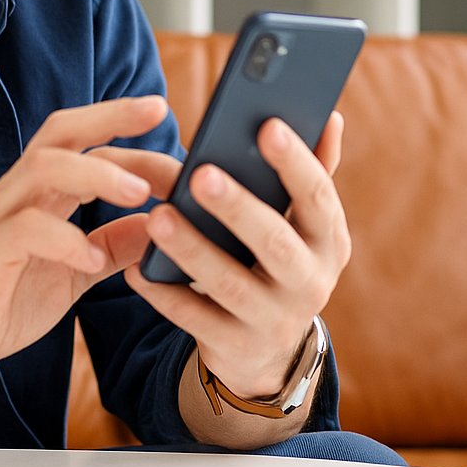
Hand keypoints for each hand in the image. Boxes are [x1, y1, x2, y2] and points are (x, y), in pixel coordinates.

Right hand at [0, 96, 182, 385]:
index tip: (164, 112)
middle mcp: (17, 194)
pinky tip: (91, 258)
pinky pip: (24, 230)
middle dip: (109, 117)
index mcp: (38, 193)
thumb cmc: (2, 300)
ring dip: (96, 174)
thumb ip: (111, 245)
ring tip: (139, 194)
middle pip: (59, 133)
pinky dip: (64, 238)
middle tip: (159, 112)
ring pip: (43, 168)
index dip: (122, 126)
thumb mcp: (73, 273)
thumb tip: (159, 224)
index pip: (81, 141)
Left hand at [125, 112, 349, 402]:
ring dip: (192, 249)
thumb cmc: (280, 260)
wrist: (269, 350)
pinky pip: (195, 319)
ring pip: (229, 283)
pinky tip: (136, 268)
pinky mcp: (236, 346)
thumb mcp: (304, 226)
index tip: (267, 126)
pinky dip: (165, 294)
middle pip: (274, 242)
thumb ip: (314, 172)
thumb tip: (330, 115)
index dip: (295, 163)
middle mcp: (310, 282)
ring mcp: (274, 320)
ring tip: (158, 216)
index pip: (317, 197)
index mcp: (329, 241)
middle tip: (201, 174)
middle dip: (238, 208)